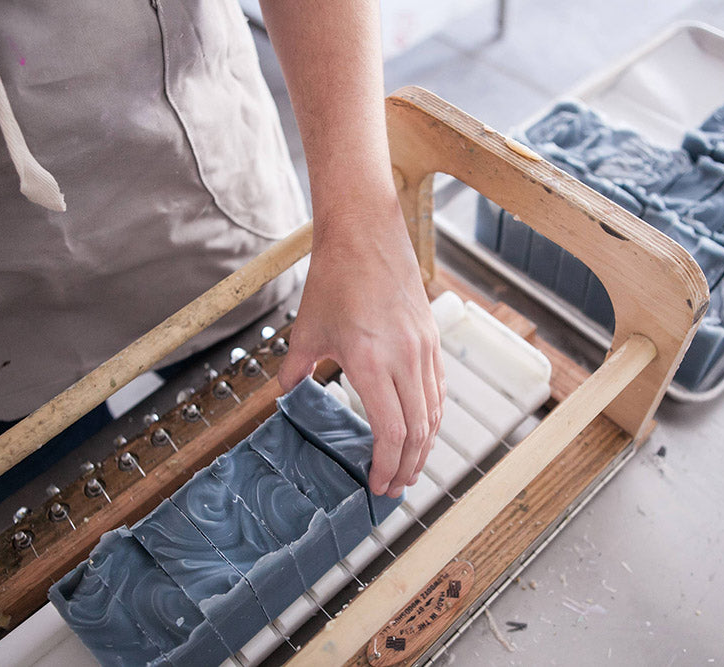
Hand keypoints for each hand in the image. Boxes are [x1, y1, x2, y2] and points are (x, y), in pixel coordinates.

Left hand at [278, 198, 444, 497]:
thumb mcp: (307, 330)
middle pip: (418, 430)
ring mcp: (424, 348)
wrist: (366, 234)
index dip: (386, 465)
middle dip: (407, 466)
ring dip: (425, 447)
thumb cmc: (334, 278)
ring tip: (410, 469)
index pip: (391, 430)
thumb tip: (285, 394)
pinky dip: (433, 417)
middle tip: (393, 489)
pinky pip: (438, 389)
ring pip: (434, 412)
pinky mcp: (431, 338)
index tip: (377, 485)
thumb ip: (295, 369)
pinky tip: (424, 431)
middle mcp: (405, 358)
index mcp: (371, 361)